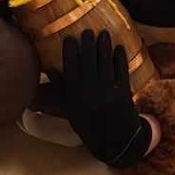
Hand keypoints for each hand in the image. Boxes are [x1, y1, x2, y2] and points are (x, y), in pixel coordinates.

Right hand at [59, 31, 153, 167]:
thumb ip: (62, 89)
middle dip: (88, 44)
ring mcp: (108, 92)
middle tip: (87, 31)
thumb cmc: (90, 125)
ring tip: (103, 34)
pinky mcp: (124, 94)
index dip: (70, 52)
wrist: (116, 144)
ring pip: (105, 64)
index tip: (69, 37)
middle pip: (89, 62)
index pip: (71, 69)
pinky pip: (121, 72)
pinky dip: (119, 59)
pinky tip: (118, 48)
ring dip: (104, 47)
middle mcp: (90, 93)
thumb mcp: (72, 110)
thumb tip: (50, 68)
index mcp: (75, 97)